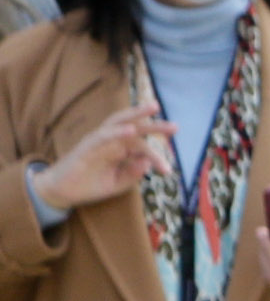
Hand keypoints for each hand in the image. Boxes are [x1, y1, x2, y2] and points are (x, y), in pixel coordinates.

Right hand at [31, 99, 173, 215]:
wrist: (63, 192)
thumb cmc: (91, 184)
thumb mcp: (118, 183)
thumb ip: (133, 174)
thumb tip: (147, 163)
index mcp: (121, 149)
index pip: (142, 146)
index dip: (157, 156)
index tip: (167, 171)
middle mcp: (111, 141)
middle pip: (135, 126)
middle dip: (154, 124)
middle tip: (175, 126)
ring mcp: (98, 141)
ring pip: (118, 123)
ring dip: (135, 114)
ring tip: (152, 108)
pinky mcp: (86, 146)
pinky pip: (102, 136)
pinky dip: (116, 132)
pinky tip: (130, 130)